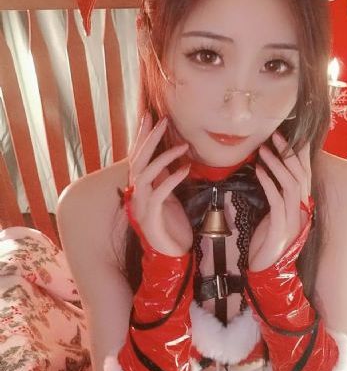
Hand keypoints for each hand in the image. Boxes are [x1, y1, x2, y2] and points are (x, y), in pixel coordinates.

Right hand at [127, 112, 192, 255]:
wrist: (171, 255)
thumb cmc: (171, 226)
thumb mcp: (169, 196)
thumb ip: (164, 178)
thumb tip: (169, 157)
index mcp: (141, 188)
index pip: (138, 157)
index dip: (142, 136)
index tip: (150, 116)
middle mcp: (137, 195)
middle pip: (138, 160)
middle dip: (150, 139)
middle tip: (163, 120)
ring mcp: (141, 206)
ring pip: (145, 175)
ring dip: (164, 158)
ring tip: (183, 146)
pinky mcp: (151, 218)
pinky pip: (159, 194)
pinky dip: (171, 180)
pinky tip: (185, 170)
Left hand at [249, 131, 311, 271]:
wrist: (267, 271)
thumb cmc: (267, 241)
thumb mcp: (274, 214)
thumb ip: (277, 196)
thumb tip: (270, 172)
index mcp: (301, 205)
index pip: (305, 174)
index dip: (300, 154)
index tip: (291, 134)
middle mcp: (301, 209)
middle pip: (300, 174)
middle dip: (288, 153)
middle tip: (275, 135)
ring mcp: (293, 218)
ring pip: (290, 184)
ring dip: (276, 164)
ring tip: (263, 149)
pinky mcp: (281, 227)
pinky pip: (276, 199)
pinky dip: (268, 182)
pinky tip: (258, 170)